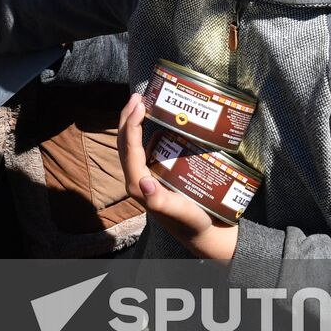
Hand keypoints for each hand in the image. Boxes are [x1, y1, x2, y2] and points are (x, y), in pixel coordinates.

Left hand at [117, 94, 238, 259]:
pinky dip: (147, 133)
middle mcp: (138, 180)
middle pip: (125, 144)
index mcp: (138, 186)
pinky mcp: (157, 175)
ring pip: (133, 145)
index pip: (128, 149)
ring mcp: (146, 176)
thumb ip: (160, 201)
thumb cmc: (193, 223)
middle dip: (127, 118)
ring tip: (143, 102)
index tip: (140, 104)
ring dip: (134, 123)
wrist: (205, 234)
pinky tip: (159, 121)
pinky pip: (146, 150)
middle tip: (138, 96)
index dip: (130, 124)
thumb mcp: (180, 212)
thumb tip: (142, 183)